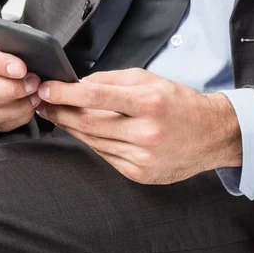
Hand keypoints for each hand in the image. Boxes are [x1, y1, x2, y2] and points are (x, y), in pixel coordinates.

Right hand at [0, 27, 40, 131]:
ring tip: (36, 96)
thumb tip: (35, 48)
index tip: (22, 68)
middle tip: (33, 84)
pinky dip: (18, 117)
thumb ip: (16, 37)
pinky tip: (31, 106)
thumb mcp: (2, 32)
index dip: (0, 64)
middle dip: (8, 90)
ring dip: (16, 107)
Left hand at [36, 68, 241, 183]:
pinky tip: (82, 131)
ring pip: (92, 141)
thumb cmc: (178, 102)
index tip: (46, 89)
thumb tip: (79, 84)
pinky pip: (104, 155)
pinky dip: (90, 141)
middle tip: (43, 102)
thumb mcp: (149, 79)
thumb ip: (112, 79)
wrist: (211, 135)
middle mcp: (146, 132)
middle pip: (88, 123)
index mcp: (148, 102)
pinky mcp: (139, 173)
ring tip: (57, 114)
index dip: (65, 94)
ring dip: (70, 127)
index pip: (96, 97)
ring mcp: (142, 156)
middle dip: (60, 112)